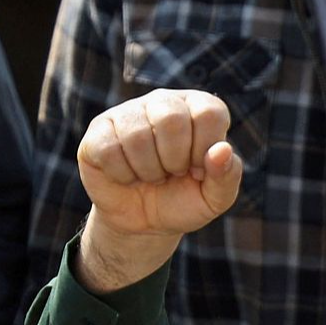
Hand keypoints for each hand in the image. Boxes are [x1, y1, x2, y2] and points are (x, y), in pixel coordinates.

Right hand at [74, 88, 243, 292]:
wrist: (143, 223)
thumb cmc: (182, 201)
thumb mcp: (214, 198)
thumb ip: (227, 175)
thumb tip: (222, 150)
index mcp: (198, 107)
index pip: (209, 114)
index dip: (204, 151)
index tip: (197, 169)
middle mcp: (163, 101)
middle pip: (171, 119)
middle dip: (174, 161)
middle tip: (172, 173)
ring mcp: (128, 112)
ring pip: (137, 135)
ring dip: (148, 172)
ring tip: (150, 176)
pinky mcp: (99, 130)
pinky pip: (109, 149)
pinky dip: (122, 175)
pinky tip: (127, 176)